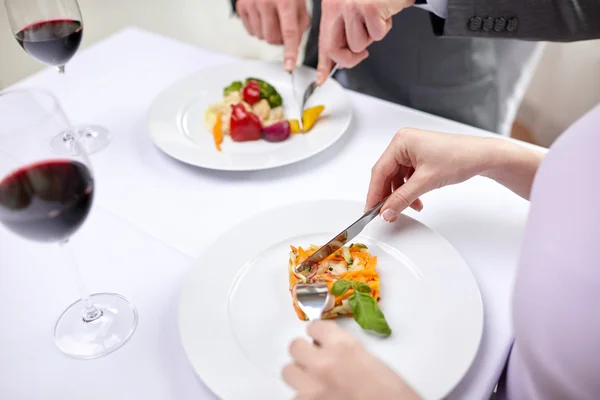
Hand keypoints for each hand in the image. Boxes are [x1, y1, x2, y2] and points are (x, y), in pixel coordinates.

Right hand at [236, 0, 310, 70]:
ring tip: (272, 19)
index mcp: (285, 0)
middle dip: (279, 39)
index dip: (290, 52)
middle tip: (282, 27)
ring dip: (269, 34)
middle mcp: (265, 2)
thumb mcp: (299, 1)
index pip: (289, 32)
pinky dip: (258, 29)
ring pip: (261, 37)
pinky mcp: (241, 7)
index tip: (289, 66)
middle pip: (272, 39)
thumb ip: (301, 23)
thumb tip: (295, 44)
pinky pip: (251, 31)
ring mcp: (251, 4)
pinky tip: (262, 16)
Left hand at [283, 320, 420, 399]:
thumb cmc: (393, 395)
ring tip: (312, 382)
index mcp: (344, 347)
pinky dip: (304, 398)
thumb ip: (347, 353)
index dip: (318, 334)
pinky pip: (294, 397)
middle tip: (315, 361)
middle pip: (295, 347)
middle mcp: (323, 363)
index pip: (315, 327)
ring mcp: (312, 388)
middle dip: (304, 353)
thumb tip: (332, 353)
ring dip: (299, 375)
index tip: (320, 339)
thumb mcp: (373, 363)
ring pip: (288, 371)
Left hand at [317, 0, 413, 83]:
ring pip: (357, 45)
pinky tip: (385, 13)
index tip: (321, 78)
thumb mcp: (355, 12)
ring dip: (371, 37)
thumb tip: (341, 61)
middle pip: (332, 49)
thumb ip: (345, 34)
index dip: (323, 63)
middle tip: (362, 54)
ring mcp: (350, 6)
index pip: (323, 41)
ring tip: (376, 18)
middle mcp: (336, 5)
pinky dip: (384, 28)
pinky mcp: (368, 8)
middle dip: (348, 59)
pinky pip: (376, 36)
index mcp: (330, 6)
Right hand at [366, 128, 499, 221]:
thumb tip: (386, 211)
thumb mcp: (426, 181)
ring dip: (400, 195)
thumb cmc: (460, 157)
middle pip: (386, 174)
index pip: (379, 170)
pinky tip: (416, 201)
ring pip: (396, 178)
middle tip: (386, 213)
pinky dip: (409, 191)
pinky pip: (406, 177)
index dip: (374, 193)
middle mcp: (404, 143)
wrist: (483, 156)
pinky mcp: (420, 157)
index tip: (370, 210)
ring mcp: (412, 150)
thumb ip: (402, 198)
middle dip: (388, 196)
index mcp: (401, 141)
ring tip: (406, 208)